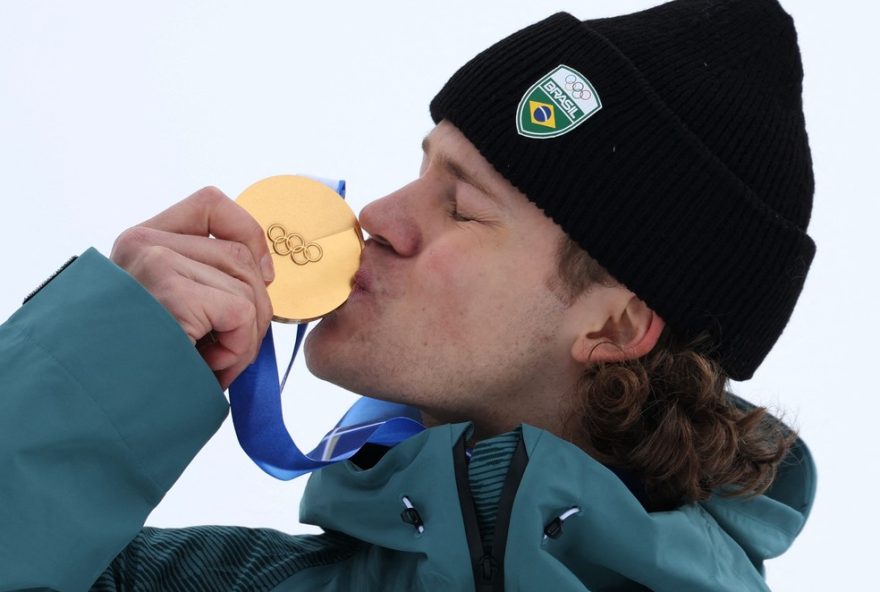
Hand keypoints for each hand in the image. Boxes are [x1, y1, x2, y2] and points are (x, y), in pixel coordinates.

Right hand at [111, 187, 274, 388]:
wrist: (96, 410)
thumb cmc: (140, 369)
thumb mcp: (169, 312)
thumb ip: (204, 280)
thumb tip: (265, 274)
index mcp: (143, 243)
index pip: (211, 205)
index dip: (250, 235)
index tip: (262, 275)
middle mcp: (145, 246)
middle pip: (240, 255)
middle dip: (255, 309)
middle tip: (231, 349)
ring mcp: (156, 265)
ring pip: (247, 288)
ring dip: (245, 337)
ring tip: (212, 364)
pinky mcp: (171, 293)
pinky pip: (242, 313)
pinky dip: (238, 349)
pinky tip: (208, 368)